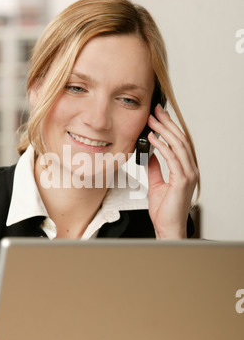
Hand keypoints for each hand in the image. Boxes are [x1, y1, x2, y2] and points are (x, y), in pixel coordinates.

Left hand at [146, 104, 198, 238]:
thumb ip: (155, 168)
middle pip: (180, 140)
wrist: (168, 227)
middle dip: (167, 123)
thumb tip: (150, 155)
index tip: (158, 116)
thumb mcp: (156, 184)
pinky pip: (172, 158)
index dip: (169, 127)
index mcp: (185, 170)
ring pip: (178, 146)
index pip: (179, 143)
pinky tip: (152, 139)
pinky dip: (162, 146)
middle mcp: (190, 170)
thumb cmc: (165, 210)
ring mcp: (188, 175)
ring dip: (164, 131)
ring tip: (152, 121)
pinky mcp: (182, 181)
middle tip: (155, 111)